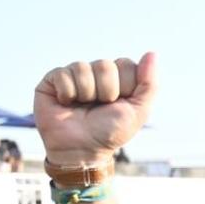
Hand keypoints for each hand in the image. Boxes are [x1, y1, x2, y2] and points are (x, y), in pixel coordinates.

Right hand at [33, 53, 159, 168]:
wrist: (81, 150)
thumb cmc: (110, 132)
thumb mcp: (139, 110)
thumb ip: (149, 84)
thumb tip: (152, 53)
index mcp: (118, 79)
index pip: (126, 64)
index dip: (125, 87)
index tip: (120, 104)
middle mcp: (96, 74)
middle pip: (105, 65)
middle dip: (106, 91)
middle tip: (100, 107)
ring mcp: (74, 75)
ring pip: (83, 68)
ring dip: (87, 93)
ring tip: (82, 107)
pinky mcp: (52, 80)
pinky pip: (63, 74)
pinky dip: (68, 93)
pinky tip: (66, 103)